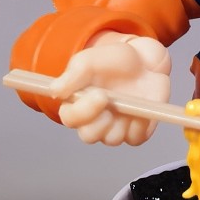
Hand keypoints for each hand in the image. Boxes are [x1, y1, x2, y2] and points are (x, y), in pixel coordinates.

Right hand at [51, 33, 171, 146]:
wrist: (144, 61)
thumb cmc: (114, 61)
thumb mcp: (90, 61)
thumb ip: (72, 75)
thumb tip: (54, 90)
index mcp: (78, 103)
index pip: (70, 118)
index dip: (81, 112)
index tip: (99, 94)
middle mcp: (94, 119)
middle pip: (89, 136)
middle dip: (99, 122)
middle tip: (110, 100)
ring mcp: (115, 128)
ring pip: (112, 139)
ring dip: (120, 120)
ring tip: (129, 99)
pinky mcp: (135, 132)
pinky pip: (135, 138)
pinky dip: (139, 124)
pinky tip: (141, 105)